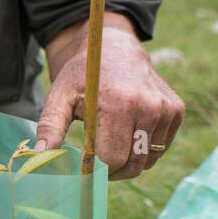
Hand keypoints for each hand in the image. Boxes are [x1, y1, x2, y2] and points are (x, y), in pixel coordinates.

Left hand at [35, 22, 184, 179]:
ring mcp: (167, 109)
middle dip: (111, 171)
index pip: (112, 159)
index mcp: (120, 104)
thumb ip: (50, 125)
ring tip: (110, 144)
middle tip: (96, 162)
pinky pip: (160, 148)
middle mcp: (150, 107)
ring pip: (148, 160)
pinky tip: (128, 134)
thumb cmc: (83, 75)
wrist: (114, 47)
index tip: (83, 166)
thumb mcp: (60, 95)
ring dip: (128, 161)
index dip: (95, 168)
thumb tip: (41, 154)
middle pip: (133, 164)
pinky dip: (143, 150)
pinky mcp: (176, 111)